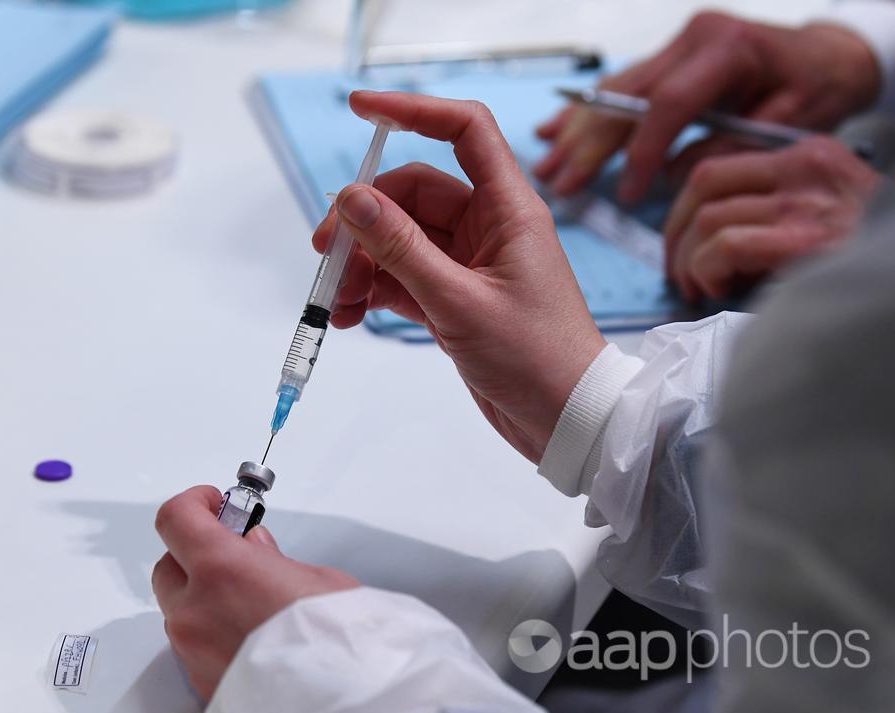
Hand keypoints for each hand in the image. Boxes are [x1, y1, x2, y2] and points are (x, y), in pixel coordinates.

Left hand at [152, 486, 359, 699]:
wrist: (342, 700)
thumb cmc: (338, 643)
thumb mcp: (317, 579)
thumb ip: (273, 558)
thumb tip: (257, 548)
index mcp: (222, 570)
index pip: (176, 518)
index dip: (193, 502)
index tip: (212, 501)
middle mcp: (196, 609)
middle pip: (168, 563)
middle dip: (195, 551)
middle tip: (232, 547)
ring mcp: (192, 649)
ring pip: (178, 608)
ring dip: (201, 594)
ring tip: (246, 595)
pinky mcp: (199, 680)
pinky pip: (191, 643)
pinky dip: (209, 628)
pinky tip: (245, 629)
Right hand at [316, 91, 605, 462]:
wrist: (568, 421)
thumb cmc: (539, 360)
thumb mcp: (460, 302)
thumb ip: (402, 249)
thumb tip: (353, 200)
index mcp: (510, 210)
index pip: (464, 131)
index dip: (415, 110)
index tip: (362, 109)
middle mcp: (489, 228)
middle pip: (413, 193)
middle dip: (365, 219)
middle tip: (327, 254)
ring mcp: (470, 264)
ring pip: (400, 239)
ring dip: (363, 262)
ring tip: (337, 300)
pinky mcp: (455, 299)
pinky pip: (402, 278)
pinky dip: (374, 291)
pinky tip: (349, 316)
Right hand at [534, 12, 879, 202]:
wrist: (835, 56)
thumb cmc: (822, 88)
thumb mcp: (790, 125)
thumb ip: (731, 150)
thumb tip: (676, 176)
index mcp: (726, 48)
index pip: (668, 103)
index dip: (643, 151)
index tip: (628, 191)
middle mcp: (695, 38)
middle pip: (628, 95)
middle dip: (590, 142)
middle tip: (562, 180)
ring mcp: (679, 43)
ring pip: (616, 89)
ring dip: (578, 128)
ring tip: (548, 163)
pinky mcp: (672, 56)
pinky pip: (624, 86)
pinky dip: (590, 111)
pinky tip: (556, 128)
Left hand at [662, 137, 880, 301]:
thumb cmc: (882, 255)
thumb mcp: (833, 209)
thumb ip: (782, 207)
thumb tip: (714, 233)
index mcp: (812, 156)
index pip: (722, 164)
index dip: (687, 204)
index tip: (683, 238)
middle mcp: (806, 169)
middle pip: (704, 183)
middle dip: (675, 229)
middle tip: (677, 268)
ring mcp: (806, 204)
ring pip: (708, 217)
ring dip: (688, 258)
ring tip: (697, 287)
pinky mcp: (805, 243)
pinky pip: (725, 245)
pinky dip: (706, 269)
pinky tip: (717, 290)